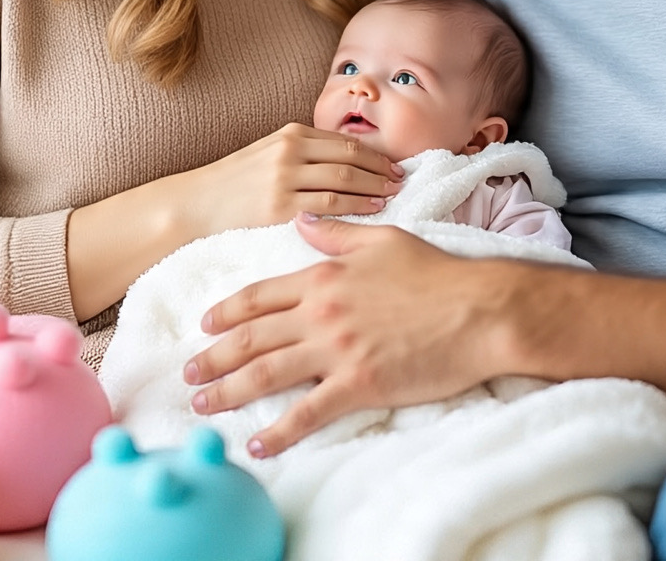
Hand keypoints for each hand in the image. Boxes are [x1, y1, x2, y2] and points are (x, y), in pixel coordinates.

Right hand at [169, 123, 404, 237]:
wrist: (196, 203)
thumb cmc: (235, 181)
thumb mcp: (268, 152)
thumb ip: (302, 152)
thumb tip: (343, 160)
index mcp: (291, 133)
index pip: (345, 140)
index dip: (375, 153)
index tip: (393, 164)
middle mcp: (291, 150)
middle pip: (351, 156)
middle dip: (381, 168)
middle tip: (402, 180)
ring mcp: (286, 177)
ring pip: (345, 178)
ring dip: (375, 186)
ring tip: (393, 194)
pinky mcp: (280, 205)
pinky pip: (330, 204)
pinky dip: (357, 205)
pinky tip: (373, 209)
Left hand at [183, 215, 515, 456]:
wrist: (477, 310)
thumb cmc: (435, 273)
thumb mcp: (383, 240)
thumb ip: (337, 232)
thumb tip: (302, 220)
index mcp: (324, 276)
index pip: (261, 296)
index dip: (228, 312)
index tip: (205, 324)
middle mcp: (321, 313)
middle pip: (252, 338)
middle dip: (214, 356)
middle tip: (188, 372)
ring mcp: (337, 351)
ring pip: (267, 375)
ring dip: (229, 392)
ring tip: (203, 406)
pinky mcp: (359, 386)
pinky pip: (307, 414)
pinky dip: (278, 433)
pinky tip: (257, 445)